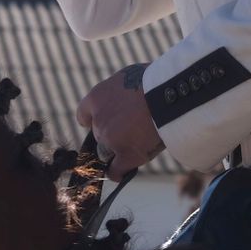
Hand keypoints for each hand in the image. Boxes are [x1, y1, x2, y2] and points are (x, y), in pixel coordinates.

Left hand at [76, 63, 164, 181]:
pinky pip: (115, 170)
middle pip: (99, 133)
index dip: (94, 119)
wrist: (167, 94)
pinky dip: (118, 172)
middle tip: (133, 128)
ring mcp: (109, 138)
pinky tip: (122, 172)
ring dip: (119, 148)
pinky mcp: (124, 153)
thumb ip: (120, 91)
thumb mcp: (129, 77)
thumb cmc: (155, 81)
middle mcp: (98, 119)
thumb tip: (126, 98)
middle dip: (113, 133)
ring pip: (108, 151)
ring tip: (140, 141)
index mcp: (96, 97)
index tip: (106, 121)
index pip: (84, 115)